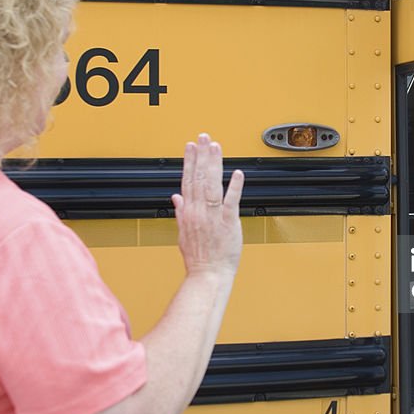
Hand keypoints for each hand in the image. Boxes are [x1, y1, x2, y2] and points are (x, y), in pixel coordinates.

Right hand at [171, 134, 243, 280]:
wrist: (207, 276)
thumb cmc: (198, 258)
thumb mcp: (182, 234)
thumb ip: (180, 213)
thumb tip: (176, 198)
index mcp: (187, 212)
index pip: (187, 180)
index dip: (189, 161)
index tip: (190, 146)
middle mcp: (198, 211)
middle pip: (198, 177)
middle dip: (201, 155)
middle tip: (204, 137)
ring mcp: (212, 216)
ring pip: (212, 184)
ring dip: (214, 164)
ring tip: (215, 147)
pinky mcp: (227, 222)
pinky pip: (231, 201)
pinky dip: (234, 187)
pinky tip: (237, 173)